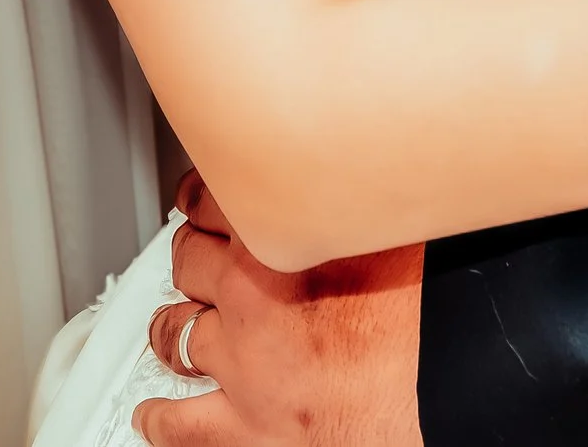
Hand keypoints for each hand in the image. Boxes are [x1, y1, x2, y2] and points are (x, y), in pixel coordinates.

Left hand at [134, 174, 420, 446]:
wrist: (431, 401)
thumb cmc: (425, 320)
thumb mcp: (398, 232)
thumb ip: (362, 201)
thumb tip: (360, 165)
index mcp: (287, 234)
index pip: (215, 193)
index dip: (209, 191)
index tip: (210, 192)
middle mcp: (253, 293)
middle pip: (189, 257)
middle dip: (194, 253)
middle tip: (202, 252)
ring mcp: (241, 362)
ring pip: (175, 332)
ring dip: (174, 326)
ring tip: (175, 325)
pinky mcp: (242, 426)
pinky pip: (177, 421)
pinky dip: (161, 415)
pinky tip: (156, 411)